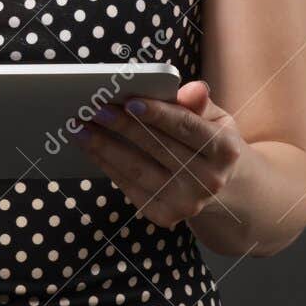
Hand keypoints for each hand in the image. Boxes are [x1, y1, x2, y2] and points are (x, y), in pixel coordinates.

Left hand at [73, 78, 242, 229]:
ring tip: (79, 127)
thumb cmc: (209, 142)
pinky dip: (106, 165)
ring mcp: (186, 203)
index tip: (129, 100)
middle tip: (92, 108)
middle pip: (156, 147)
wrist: (222, 189)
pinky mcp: (164, 216)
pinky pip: (129, 186)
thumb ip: (199, 103)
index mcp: (225, 150)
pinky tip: (89, 147)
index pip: (186, 127)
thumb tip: (192, 89)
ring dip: (103, 147)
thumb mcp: (215, 119)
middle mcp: (209, 181)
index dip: (157, 114)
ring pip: (137, 170)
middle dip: (121, 126)